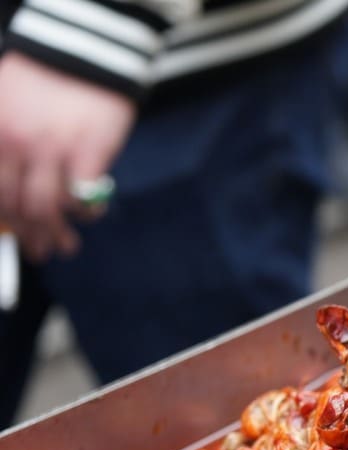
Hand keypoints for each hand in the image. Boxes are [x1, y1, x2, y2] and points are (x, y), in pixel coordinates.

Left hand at [0, 52, 135, 259]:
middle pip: (15, 205)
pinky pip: (83, 197)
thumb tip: (11, 190)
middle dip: (29, 235)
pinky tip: (90, 217)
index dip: (5, 221)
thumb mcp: (4, 105)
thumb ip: (4, 144)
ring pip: (45, 208)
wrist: (84, 50)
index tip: (17, 235)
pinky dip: (87, 212)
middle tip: (41, 251)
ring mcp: (51, 150)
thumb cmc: (44, 79)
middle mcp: (15, 144)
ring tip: (66, 246)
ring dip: (56, 233)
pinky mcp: (88, 152)